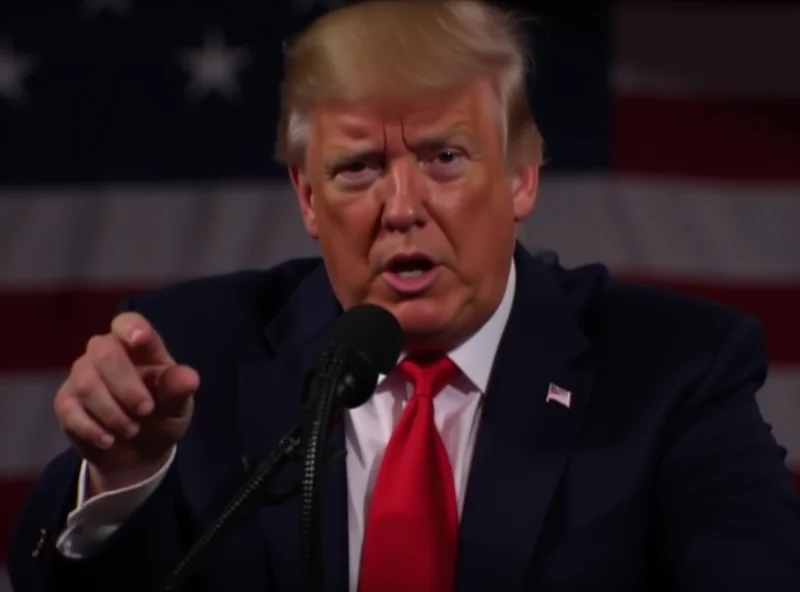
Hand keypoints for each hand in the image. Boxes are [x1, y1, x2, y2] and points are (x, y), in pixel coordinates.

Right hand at [54, 312, 198, 495]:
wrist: (140, 452)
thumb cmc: (162, 416)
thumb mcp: (178, 406)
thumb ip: (179, 390)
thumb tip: (189, 378)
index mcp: (140, 347)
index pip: (128, 322)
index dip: (130, 328)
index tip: (139, 339)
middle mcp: (107, 353)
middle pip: (105, 353)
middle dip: (126, 386)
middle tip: (146, 410)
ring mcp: (83, 375)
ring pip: (86, 383)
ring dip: (112, 413)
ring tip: (132, 430)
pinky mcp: (66, 401)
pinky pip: (69, 410)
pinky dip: (92, 429)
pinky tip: (109, 440)